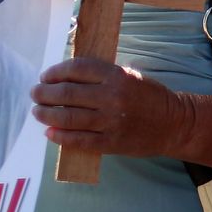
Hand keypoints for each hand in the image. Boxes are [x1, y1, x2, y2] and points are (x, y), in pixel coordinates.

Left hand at [32, 58, 188, 157]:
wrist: (175, 124)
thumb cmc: (150, 98)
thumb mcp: (130, 77)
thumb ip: (102, 76)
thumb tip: (64, 78)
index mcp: (117, 76)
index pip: (75, 69)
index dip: (54, 72)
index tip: (46, 77)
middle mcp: (112, 97)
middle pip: (66, 93)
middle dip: (44, 93)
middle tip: (36, 94)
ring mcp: (111, 121)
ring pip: (67, 117)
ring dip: (46, 114)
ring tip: (38, 112)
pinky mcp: (111, 142)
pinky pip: (78, 140)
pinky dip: (60, 136)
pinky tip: (51, 132)